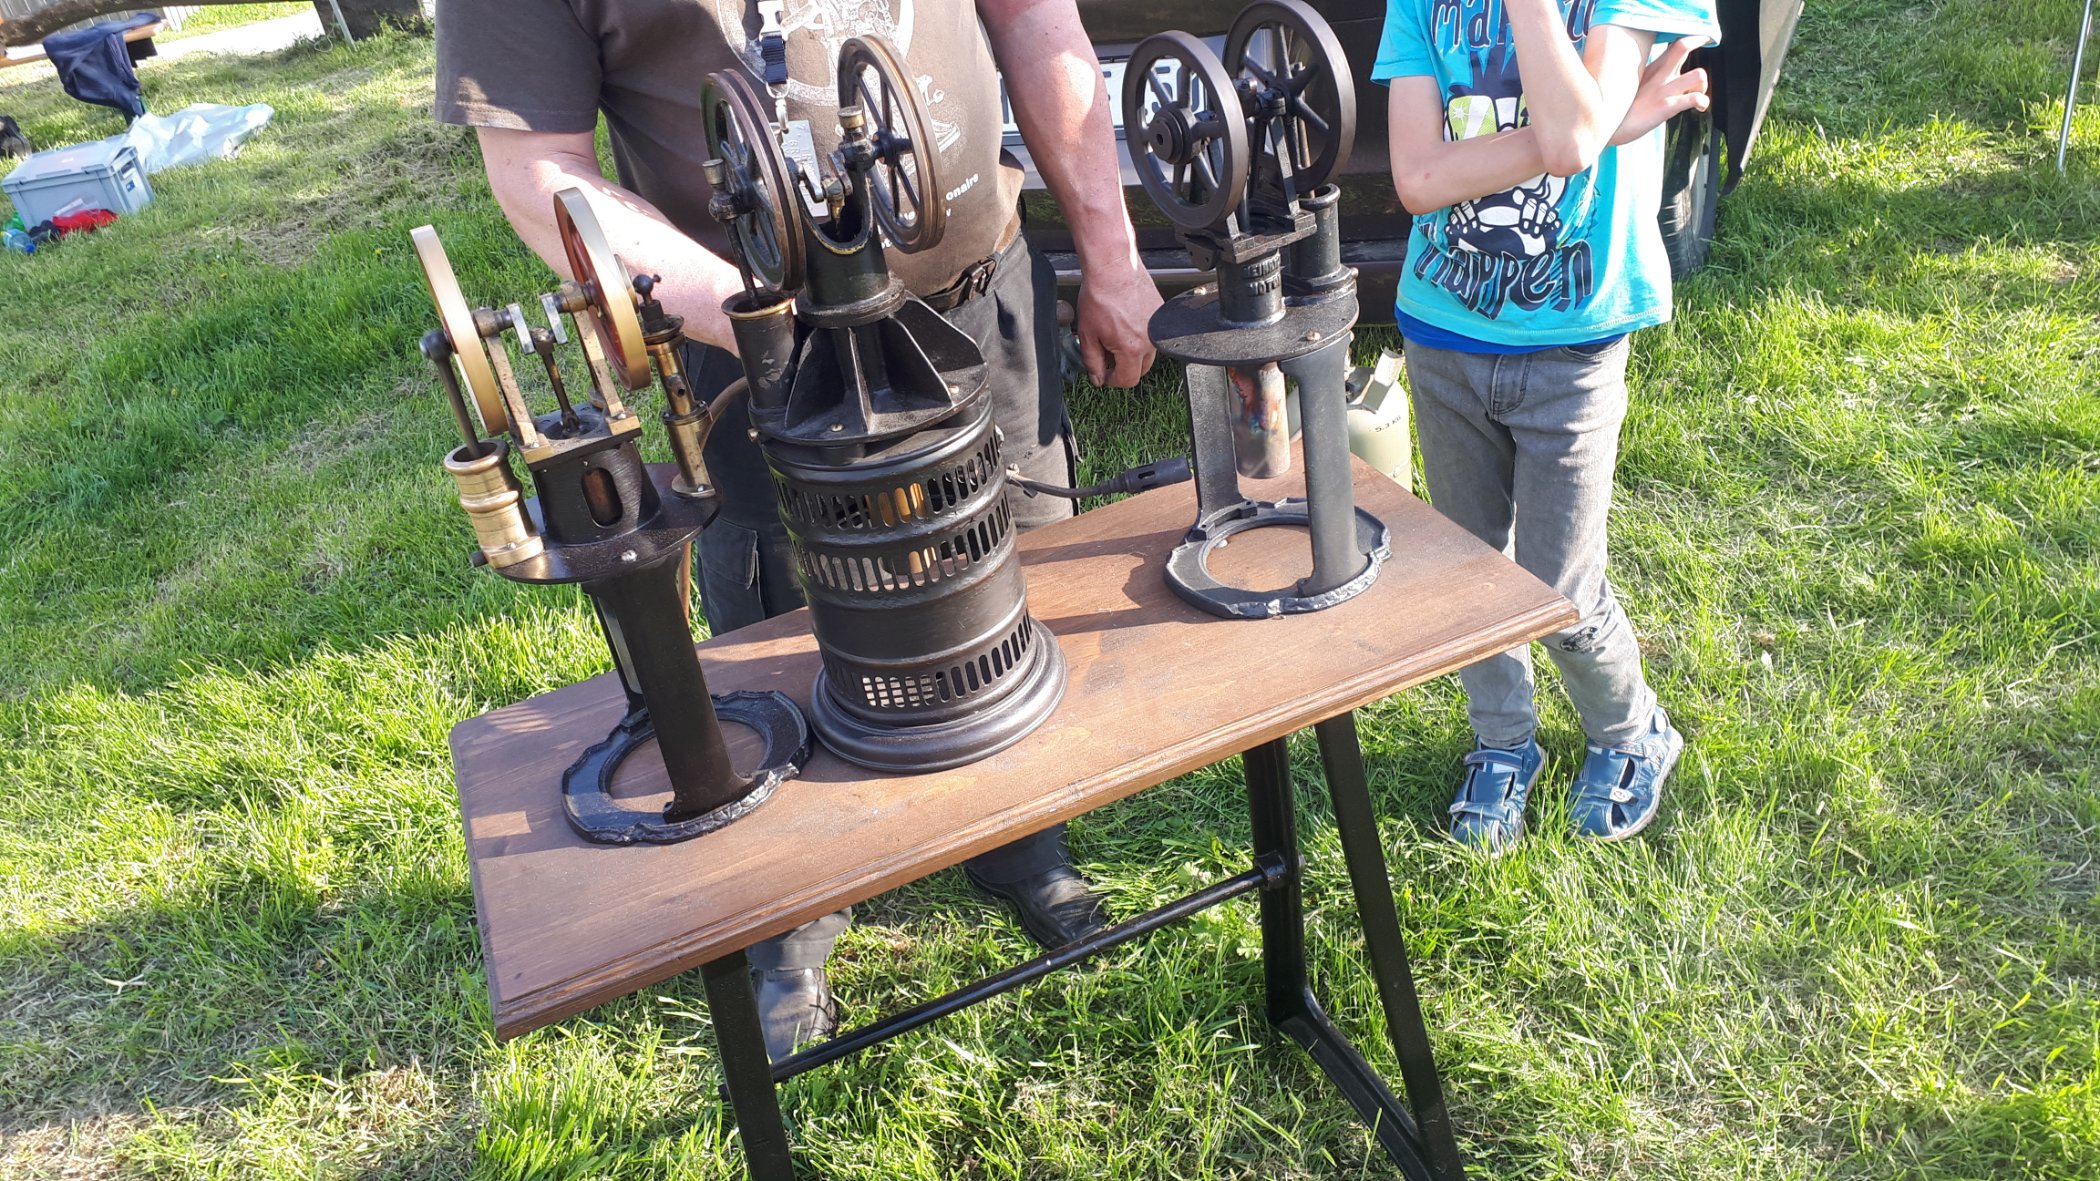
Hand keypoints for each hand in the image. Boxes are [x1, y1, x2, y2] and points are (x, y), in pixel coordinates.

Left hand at [1075, 261, 1161, 387]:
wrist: (1113, 268)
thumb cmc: (1100, 295)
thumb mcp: (1088, 334)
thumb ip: (1092, 361)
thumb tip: (1097, 378)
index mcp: (1132, 349)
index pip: (1128, 380)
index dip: (1112, 380)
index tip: (1104, 374)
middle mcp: (1150, 341)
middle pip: (1140, 370)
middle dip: (1123, 368)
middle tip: (1107, 356)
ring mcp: (1157, 328)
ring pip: (1148, 354)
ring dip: (1132, 353)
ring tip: (1115, 338)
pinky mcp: (1160, 315)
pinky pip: (1152, 336)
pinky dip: (1140, 337)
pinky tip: (1124, 324)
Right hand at [1612, 37, 1710, 145]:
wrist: (1608, 128)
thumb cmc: (1623, 110)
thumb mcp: (1634, 87)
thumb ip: (1649, 78)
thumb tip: (1657, 78)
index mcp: (1652, 69)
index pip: (1672, 45)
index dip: (1689, 40)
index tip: (1697, 40)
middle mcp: (1660, 75)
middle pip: (1682, 47)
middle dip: (1697, 41)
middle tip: (1704, 42)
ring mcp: (1663, 90)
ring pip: (1698, 75)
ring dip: (1703, 84)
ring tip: (1696, 92)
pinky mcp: (1666, 107)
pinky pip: (1695, 98)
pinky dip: (1703, 102)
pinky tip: (1700, 108)